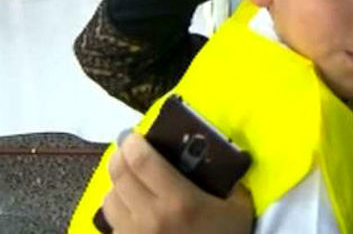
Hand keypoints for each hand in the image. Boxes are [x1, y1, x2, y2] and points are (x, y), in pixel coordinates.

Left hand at [103, 133, 253, 233]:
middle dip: (120, 154)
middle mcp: (151, 217)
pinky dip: (117, 209)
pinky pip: (111, 223)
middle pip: (119, 174)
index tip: (135, 134)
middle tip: (128, 147)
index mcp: (180, 201)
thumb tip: (215, 157)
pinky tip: (130, 207)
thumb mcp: (238, 208)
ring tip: (130, 178)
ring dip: (117, 183)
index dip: (133, 142)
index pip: (142, 161)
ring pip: (109, 198)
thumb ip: (228, 180)